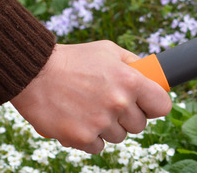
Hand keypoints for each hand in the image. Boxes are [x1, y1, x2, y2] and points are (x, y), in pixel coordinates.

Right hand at [11, 41, 172, 153]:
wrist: (34, 73)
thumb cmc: (74, 59)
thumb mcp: (109, 51)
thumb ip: (133, 64)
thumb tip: (152, 75)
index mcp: (131, 81)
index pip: (162, 106)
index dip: (154, 106)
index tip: (147, 106)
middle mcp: (119, 103)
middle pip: (140, 125)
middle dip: (128, 117)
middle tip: (110, 104)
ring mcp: (100, 122)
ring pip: (119, 136)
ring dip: (108, 127)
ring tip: (90, 109)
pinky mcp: (81, 137)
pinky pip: (98, 147)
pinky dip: (89, 137)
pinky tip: (79, 120)